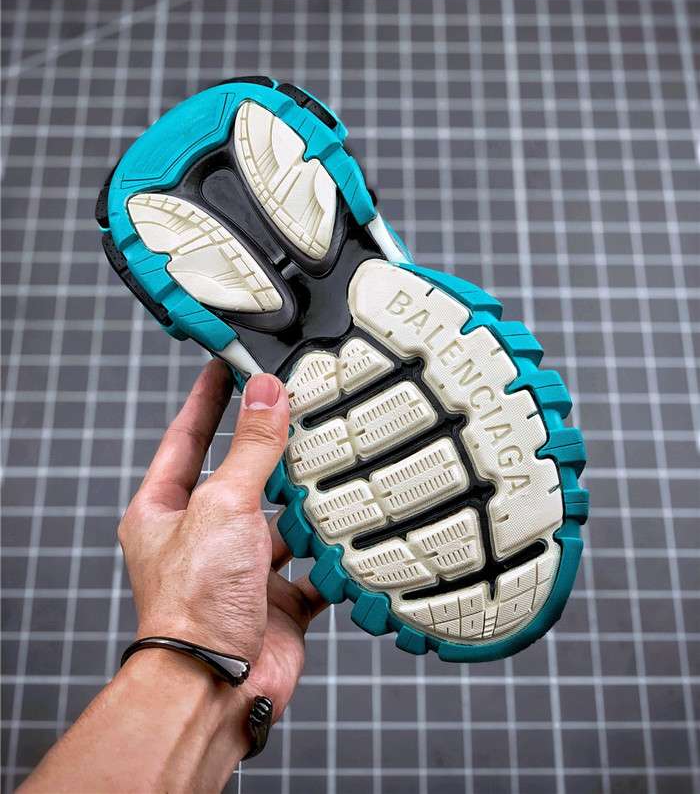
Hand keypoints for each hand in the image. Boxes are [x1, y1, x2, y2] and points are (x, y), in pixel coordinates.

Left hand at [117, 360, 326, 721]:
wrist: (217, 687)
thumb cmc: (195, 602)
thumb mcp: (223, 504)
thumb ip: (251, 448)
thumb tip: (266, 392)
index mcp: (166, 511)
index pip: (188, 438)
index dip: (208, 399)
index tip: (227, 364)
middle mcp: (202, 538)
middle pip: (241, 478)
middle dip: (272, 450)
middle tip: (302, 407)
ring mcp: (241, 570)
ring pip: (282, 522)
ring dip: (308, 504)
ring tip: (338, 466)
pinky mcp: (277, 601)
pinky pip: (312, 567)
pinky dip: (333, 553)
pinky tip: (354, 530)